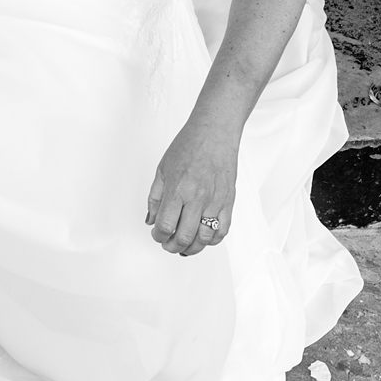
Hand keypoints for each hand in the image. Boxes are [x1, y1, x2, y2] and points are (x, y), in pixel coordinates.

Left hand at [146, 121, 238, 255]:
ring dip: (192, 248)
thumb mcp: (162, 169)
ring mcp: (215, 201)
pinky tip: (203, 237)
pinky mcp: (228, 201)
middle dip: (172, 246)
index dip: (158, 236)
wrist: (214, 133)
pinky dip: (211, 240)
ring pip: (204, 239)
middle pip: (184, 237)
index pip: (166, 226)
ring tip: (184, 246)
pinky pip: (222, 230)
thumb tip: (151, 220)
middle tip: (168, 244)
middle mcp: (197, 198)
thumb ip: (155, 197)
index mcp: (178, 189)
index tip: (157, 235)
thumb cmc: (188, 146)